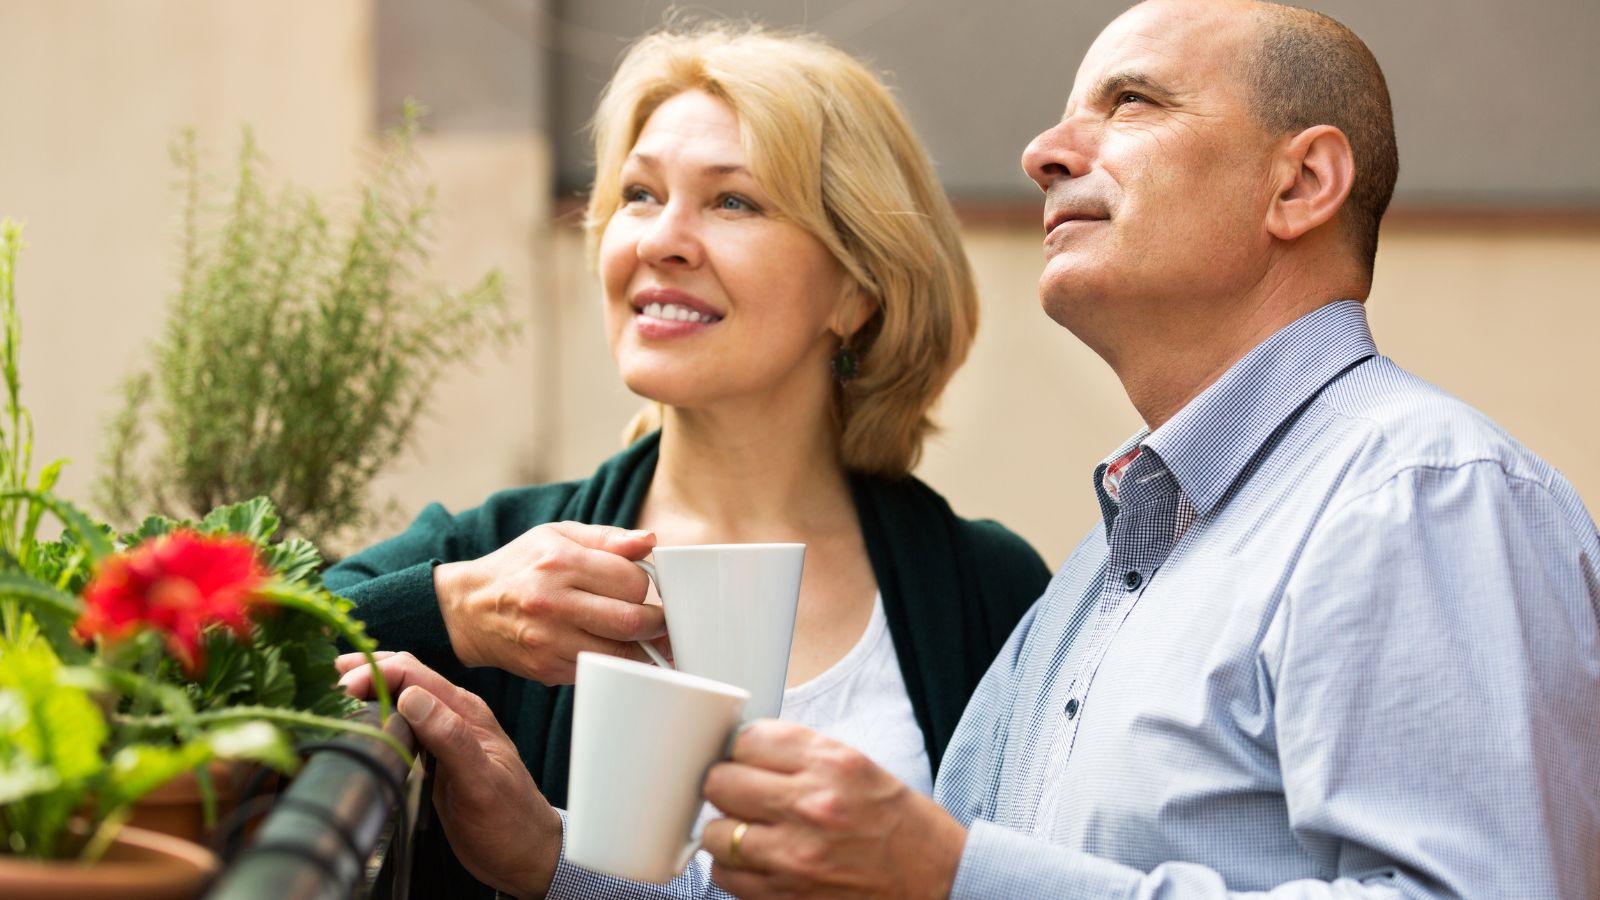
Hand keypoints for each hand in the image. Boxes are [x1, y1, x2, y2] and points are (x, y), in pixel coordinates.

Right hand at [336, 652, 560, 899]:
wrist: (525, 853)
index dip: (376, 672)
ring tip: (333, 692)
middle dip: (367, 671)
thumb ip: (451, 739)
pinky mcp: (436, 756)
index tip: (343, 686)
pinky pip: (404, 724)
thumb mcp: (481, 783)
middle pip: (406, 675)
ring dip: (371, 689)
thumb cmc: (510, 822)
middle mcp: (456, 715)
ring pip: (403, 696)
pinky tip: (361, 721)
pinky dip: (379, 716)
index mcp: (468, 712)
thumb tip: (412, 698)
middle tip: (327, 682)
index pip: (415, 673)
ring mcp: (445, 734)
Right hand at [433, 521, 666, 682]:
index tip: (644, 587)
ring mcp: (549, 640)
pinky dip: (613, 660)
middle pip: (631, 621)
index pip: (631, 581)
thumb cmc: (520, 566)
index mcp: (559, 562)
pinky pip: (598, 668)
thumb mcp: (558, 535)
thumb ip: (607, 538)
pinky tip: (610, 646)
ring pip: (620, 652)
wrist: (468, 608)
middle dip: (656, 622)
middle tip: (658, 618)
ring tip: (642, 635)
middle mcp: (553, 602)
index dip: (647, 584)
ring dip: (641, 646)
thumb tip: (650, 541)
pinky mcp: (547, 668)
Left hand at [700, 721, 966, 898]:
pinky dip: (735, 868)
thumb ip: (802, 756)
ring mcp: (794, 857)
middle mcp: (810, 806)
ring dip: (728, 831)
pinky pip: (726, 876)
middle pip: (721, 782)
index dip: (744, 750)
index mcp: (832, 764)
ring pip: (715, 833)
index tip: (750, 760)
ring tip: (754, 832)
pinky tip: (760, 861)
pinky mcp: (786, 896)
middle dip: (728, 786)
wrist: (938, 881)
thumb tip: (747, 750)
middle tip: (745, 794)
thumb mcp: (860, 768)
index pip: (748, 740)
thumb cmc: (902, 826)